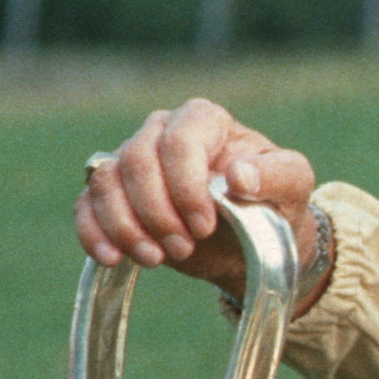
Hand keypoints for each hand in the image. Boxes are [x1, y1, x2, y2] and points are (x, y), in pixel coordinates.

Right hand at [75, 98, 322, 305]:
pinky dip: (94, 234)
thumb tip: (239, 176)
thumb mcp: (292, 185)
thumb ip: (274, 174)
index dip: (186, 187)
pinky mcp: (112, 195)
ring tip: (157, 258)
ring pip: (105, 181)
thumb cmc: (272, 200)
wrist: (249, 240)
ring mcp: (131, 160)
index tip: (205, 225)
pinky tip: (113, 259)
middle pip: (136, 161)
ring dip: (127, 226)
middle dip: (158, 212)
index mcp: (203, 120)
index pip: (180, 142)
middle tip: (184, 247)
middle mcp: (160, 131)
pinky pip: (86, 206)